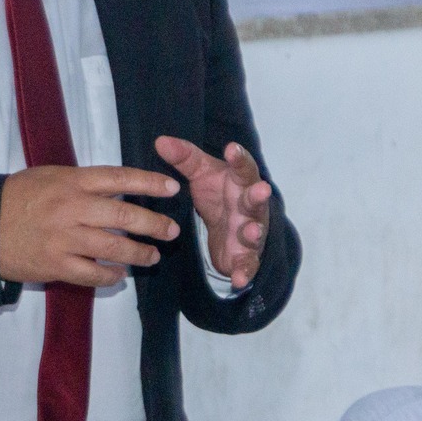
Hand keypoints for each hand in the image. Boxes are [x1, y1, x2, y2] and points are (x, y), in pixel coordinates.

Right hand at [0, 165, 180, 287]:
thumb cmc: (18, 197)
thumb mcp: (50, 176)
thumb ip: (83, 182)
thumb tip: (118, 187)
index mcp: (72, 181)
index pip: (119, 178)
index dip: (149, 183)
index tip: (172, 188)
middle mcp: (71, 208)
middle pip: (124, 216)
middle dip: (154, 224)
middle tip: (172, 231)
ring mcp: (64, 238)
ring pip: (114, 248)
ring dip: (139, 254)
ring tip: (153, 256)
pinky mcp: (56, 264)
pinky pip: (92, 274)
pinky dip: (111, 276)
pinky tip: (120, 275)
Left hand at [154, 137, 271, 289]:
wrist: (230, 228)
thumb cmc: (219, 193)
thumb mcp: (202, 175)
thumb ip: (185, 158)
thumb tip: (160, 141)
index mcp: (240, 182)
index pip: (242, 168)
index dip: (239, 159)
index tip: (231, 149)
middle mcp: (250, 206)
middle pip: (255, 199)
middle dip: (258, 195)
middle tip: (261, 189)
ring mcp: (250, 232)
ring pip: (255, 231)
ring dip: (254, 232)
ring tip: (251, 231)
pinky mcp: (246, 256)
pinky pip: (247, 264)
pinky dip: (245, 272)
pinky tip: (239, 279)